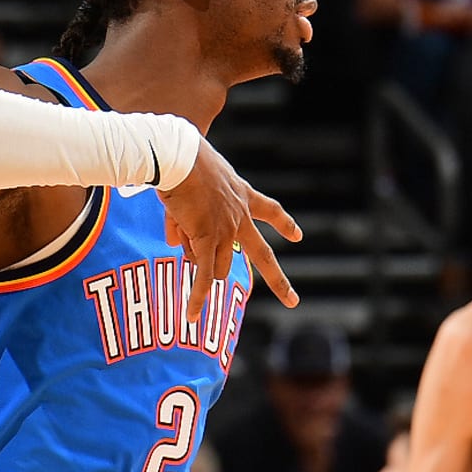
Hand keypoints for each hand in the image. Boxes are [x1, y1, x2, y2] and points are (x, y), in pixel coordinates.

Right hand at [159, 140, 301, 320]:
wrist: (179, 156)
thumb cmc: (183, 159)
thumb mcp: (195, 185)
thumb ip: (186, 218)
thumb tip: (174, 244)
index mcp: (242, 195)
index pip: (271, 210)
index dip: (284, 224)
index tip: (298, 236)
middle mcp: (240, 216)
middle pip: (262, 255)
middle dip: (278, 281)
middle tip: (292, 301)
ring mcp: (226, 230)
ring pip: (216, 266)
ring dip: (198, 266)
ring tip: (181, 246)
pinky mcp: (206, 239)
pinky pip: (202, 276)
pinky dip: (196, 297)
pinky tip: (193, 316)